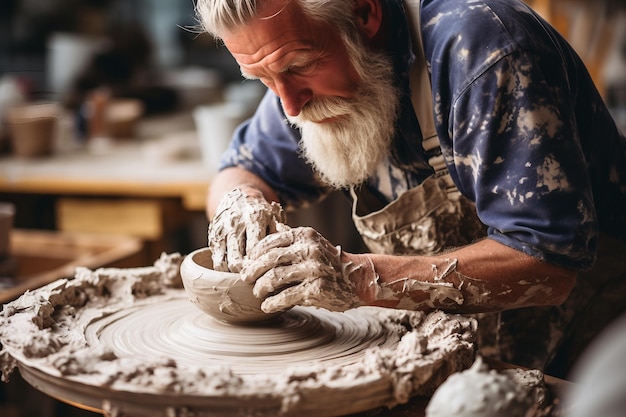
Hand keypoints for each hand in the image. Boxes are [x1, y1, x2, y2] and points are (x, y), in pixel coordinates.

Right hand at [208, 187, 286, 271]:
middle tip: (255, 276)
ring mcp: (222, 230)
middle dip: (246, 273)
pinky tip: (235, 268)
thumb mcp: (274, 217)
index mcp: (255, 217)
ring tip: (246, 273)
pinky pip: (216, 259)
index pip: (256, 249)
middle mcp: (236, 224)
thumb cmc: (261, 212)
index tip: (267, 271)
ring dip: (234, 272)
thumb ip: (280, 234)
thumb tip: (286, 254)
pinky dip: (224, 268)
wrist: (238, 195)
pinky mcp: (213, 236)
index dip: (261, 264)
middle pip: (237, 260)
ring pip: (225, 262)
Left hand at [240, 226, 370, 312]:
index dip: (255, 255)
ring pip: (274, 278)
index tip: (248, 263)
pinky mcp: (316, 290)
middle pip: (269, 260)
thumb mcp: (313, 242)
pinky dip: (272, 303)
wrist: (357, 279)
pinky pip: (285, 297)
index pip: (270, 242)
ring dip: (260, 288)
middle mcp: (309, 250)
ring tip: (258, 293)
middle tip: (246, 279)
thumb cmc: (329, 261)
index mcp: (305, 235)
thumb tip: (266, 231)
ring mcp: (313, 270)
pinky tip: (267, 306)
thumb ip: (291, 238)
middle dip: (252, 271)